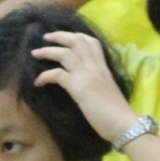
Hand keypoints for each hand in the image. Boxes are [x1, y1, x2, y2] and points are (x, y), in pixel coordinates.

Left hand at [31, 28, 136, 142]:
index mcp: (104, 68)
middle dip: (59, 36)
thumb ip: (97, 83)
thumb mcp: (108, 90)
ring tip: (35, 54)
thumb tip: (87, 85)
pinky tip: (38, 82)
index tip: (67, 37)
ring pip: (65, 53)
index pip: (92, 42)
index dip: (78, 36)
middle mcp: (96, 67)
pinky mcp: (79, 88)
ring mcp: (87, 76)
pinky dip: (45, 76)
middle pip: (77, 41)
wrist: (124, 125)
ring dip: (48, 51)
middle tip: (46, 37)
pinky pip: (57, 74)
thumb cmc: (118, 113)